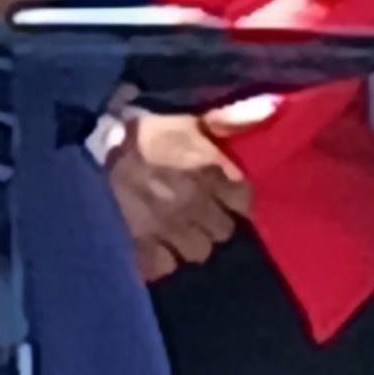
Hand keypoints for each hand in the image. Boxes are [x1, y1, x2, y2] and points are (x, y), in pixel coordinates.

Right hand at [102, 111, 254, 283]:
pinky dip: (163, 260)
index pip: (245, 202)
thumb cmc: (150, 132)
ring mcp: (169, 228)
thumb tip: (273, 108)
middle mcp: (196, 205)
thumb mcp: (192, 120)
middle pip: (224, 233)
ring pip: (198, 252)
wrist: (100, 146)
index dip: (240, 202)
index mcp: (211, 174)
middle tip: (206, 218)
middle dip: (217, 225)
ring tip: (184, 235)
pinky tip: (161, 249)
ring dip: (193, 244)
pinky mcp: (142, 243)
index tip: (233, 200)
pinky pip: (164, 266)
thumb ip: (232, 119)